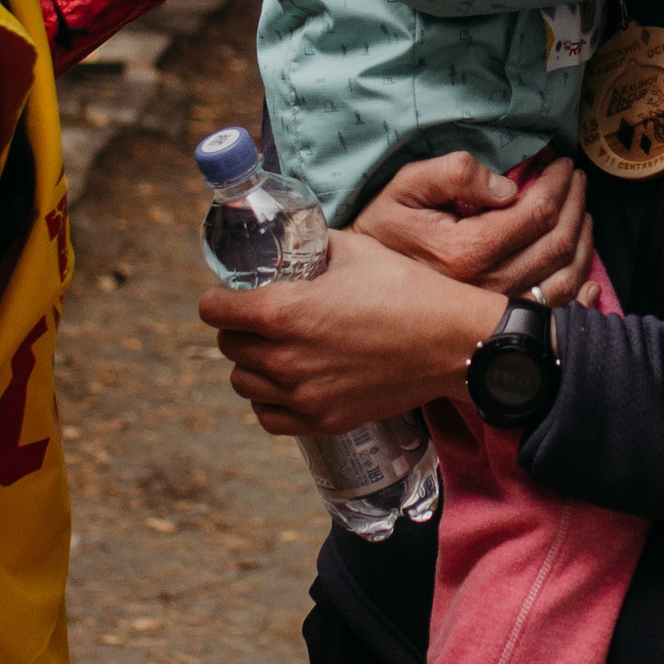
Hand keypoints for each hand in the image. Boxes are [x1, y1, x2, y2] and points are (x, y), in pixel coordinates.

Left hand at [200, 225, 499, 431]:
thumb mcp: (354, 250)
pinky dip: (270, 400)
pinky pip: (269, 417)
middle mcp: (283, 358)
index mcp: (281, 311)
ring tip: (275, 350)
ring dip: (252, 364)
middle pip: (228, 346)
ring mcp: (302, 394)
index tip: (231, 296)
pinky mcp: (323, 420)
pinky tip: (287, 383)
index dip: (219, 299)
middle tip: (262, 319)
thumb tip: (293, 243)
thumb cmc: (405, 290)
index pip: (213, 311)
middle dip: (238, 328)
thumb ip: (311, 247)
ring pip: (243, 382)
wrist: (450, 341)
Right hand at [355, 148, 595, 303]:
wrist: (362, 285)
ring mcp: (496, 309)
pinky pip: (556, 311)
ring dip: (582, 239)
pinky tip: (590, 274)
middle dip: (574, 202)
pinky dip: (582, 291)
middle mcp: (488, 286)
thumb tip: (507, 186)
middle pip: (557, 242)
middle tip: (574, 177)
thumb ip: (454, 174)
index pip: (536, 211)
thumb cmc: (383, 229)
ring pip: (565, 278)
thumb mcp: (405, 187)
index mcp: (468, 251)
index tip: (561, 161)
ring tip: (580, 209)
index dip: (557, 181)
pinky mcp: (499, 323)